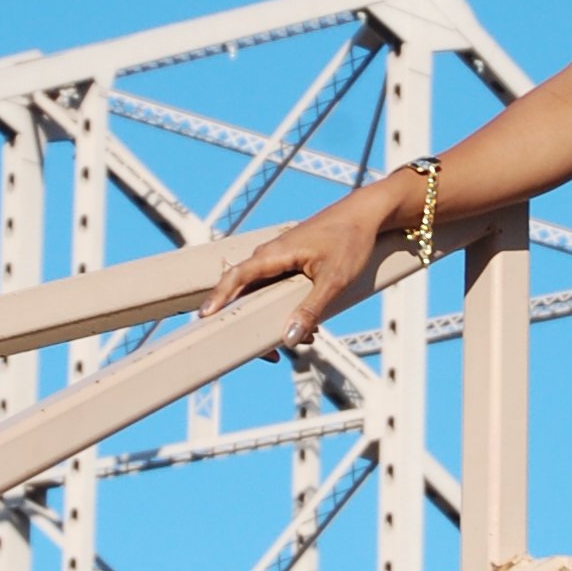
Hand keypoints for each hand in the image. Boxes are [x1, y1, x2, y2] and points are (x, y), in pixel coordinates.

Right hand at [201, 185, 394, 352]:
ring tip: (305, 340)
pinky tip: (310, 326)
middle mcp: (270, 255)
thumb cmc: (350, 239)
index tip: (205, 317)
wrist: (366, 216)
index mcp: (274, 254)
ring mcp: (280, 259)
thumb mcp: (334, 280)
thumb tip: (290, 337)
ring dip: (276, 319)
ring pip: (264, 295)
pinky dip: (288, 310)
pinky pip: (278, 291)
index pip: (236, 277)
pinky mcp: (291, 264)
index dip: (218, 297)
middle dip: (254, 324)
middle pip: (246, 293)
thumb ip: (311, 309)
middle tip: (270, 354)